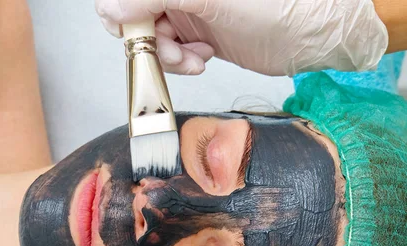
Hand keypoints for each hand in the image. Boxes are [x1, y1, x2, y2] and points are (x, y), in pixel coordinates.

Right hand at [96, 0, 388, 75]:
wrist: (315, 34)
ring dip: (167, 55)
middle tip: (173, 52)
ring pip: (151, 38)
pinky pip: (170, 50)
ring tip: (196, 58)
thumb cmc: (278, 6)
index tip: (143, 36)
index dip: (126, 16)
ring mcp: (185, 8)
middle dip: (149, 40)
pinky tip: (202, 57)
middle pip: (134, 16)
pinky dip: (180, 60)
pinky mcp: (195, 31)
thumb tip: (109, 9)